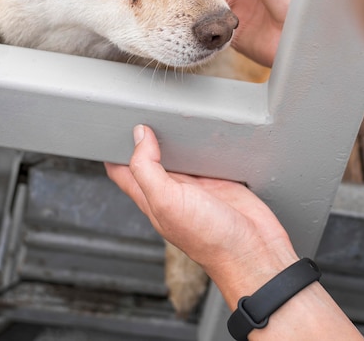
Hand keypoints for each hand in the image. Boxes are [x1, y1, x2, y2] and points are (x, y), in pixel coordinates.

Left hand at [105, 125, 297, 308]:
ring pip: (177, 154)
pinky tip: (202, 132)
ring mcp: (195, 185)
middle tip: (139, 112)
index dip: (113, 150)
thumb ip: (148, 168)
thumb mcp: (167, 201)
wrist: (253, 250)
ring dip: (173, 137)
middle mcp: (171, 190)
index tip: (110, 127)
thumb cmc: (211, 239)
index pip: (122, 171)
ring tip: (167, 116)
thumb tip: (139, 136)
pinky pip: (205, 155)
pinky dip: (202, 142)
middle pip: (148, 159)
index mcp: (151, 198)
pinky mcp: (219, 179)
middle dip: (141, 138)